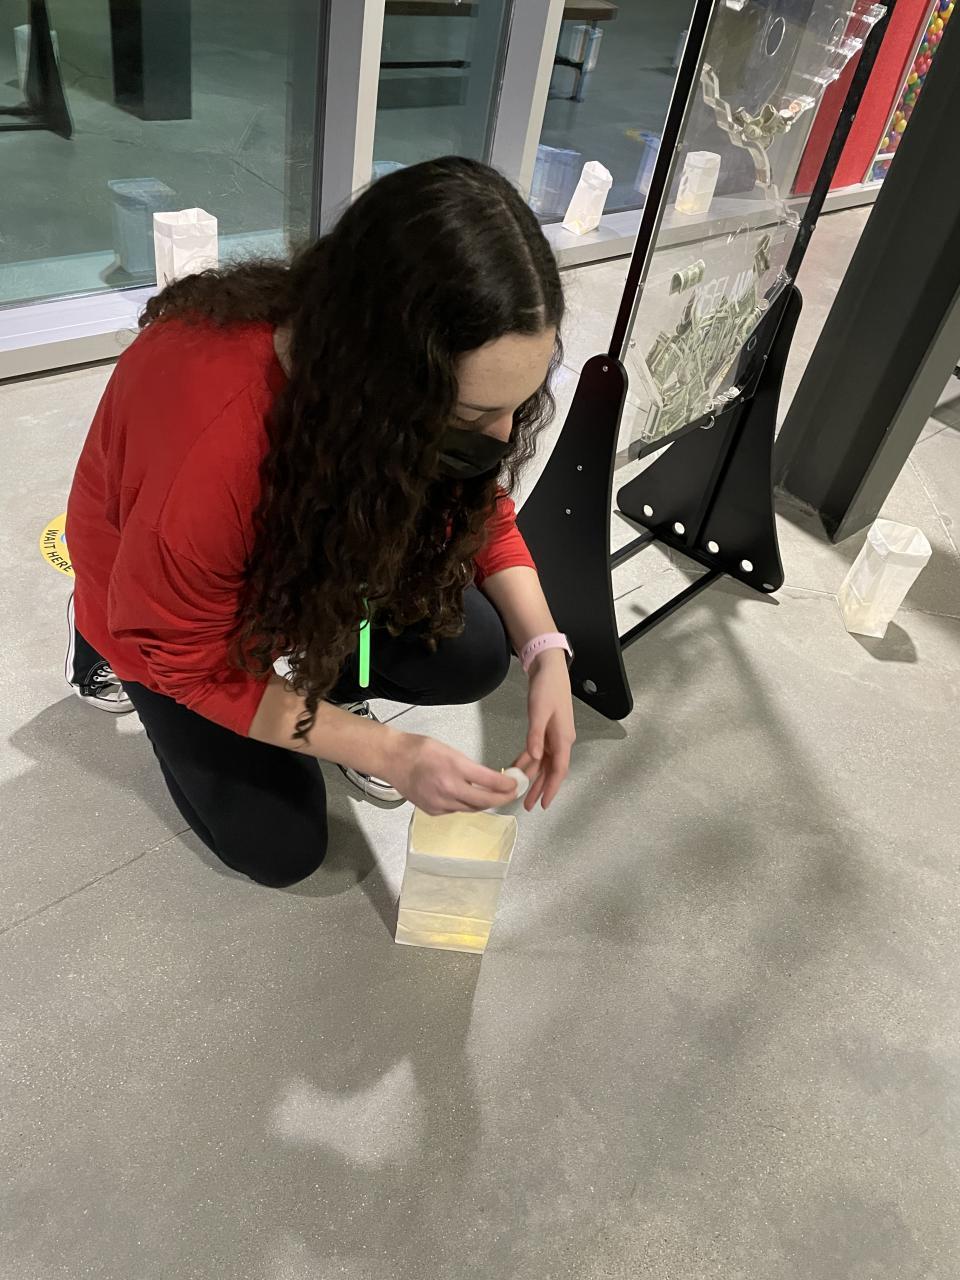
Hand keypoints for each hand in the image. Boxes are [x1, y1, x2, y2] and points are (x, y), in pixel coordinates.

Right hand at [385, 733, 517, 815]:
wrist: (392, 760)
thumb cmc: (417, 750)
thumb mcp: (450, 750)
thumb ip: (470, 767)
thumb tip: (488, 778)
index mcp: (454, 768)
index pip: (489, 781)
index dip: (506, 785)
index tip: (515, 784)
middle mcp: (448, 788)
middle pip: (484, 801)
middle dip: (502, 799)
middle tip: (511, 794)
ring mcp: (439, 803)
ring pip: (471, 809)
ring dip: (485, 803)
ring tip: (495, 796)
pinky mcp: (433, 810)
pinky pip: (456, 810)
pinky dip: (467, 805)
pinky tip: (470, 798)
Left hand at [513, 650, 575, 810]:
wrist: (549, 669)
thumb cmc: (547, 689)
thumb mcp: (539, 712)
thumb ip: (536, 736)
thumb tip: (534, 759)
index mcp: (563, 738)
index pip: (559, 770)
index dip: (551, 788)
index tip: (543, 804)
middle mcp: (561, 741)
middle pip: (551, 771)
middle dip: (540, 788)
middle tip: (528, 805)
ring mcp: (554, 736)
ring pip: (543, 763)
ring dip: (532, 777)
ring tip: (519, 792)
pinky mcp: (546, 730)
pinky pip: (537, 751)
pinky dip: (527, 761)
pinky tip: (516, 768)